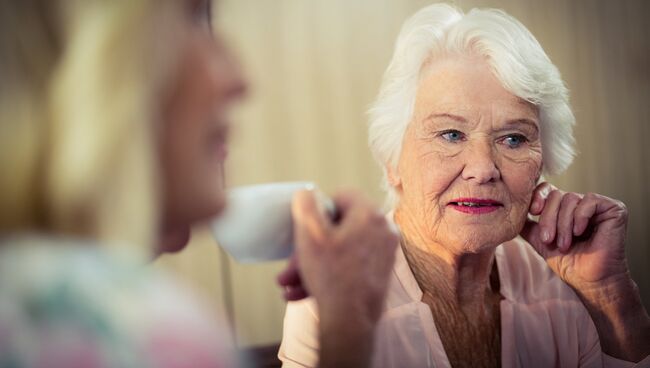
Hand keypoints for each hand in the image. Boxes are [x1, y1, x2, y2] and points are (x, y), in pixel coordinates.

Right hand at [280, 189, 398, 367]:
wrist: (350, 321)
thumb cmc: (331, 276)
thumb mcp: (309, 233)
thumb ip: (305, 204)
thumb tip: (306, 193)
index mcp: (370, 214)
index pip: (342, 195)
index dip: (319, 208)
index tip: (305, 227)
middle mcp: (383, 230)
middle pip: (338, 228)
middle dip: (308, 246)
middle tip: (290, 264)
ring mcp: (384, 253)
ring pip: (339, 250)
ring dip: (311, 264)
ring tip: (289, 284)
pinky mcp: (379, 273)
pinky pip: (348, 266)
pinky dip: (326, 275)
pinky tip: (301, 292)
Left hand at [520, 182, 629, 290]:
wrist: (589, 281)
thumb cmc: (568, 263)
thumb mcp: (540, 240)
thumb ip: (528, 225)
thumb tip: (512, 212)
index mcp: (563, 208)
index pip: (547, 189)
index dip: (537, 196)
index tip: (532, 212)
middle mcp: (580, 203)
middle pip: (556, 195)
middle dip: (548, 218)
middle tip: (548, 240)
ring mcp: (596, 205)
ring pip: (570, 199)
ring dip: (563, 224)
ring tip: (564, 244)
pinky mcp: (613, 208)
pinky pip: (590, 201)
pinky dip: (580, 217)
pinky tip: (579, 232)